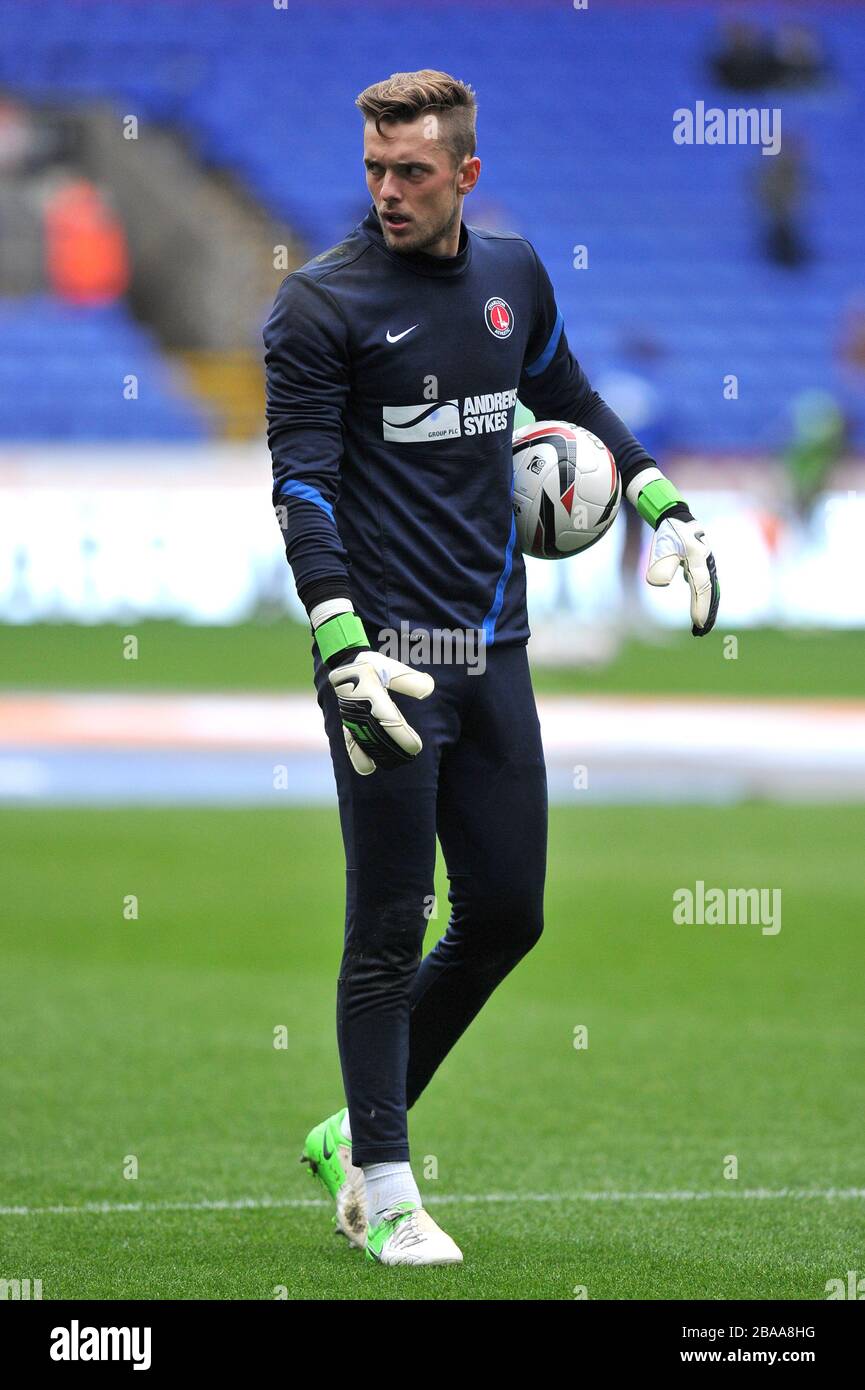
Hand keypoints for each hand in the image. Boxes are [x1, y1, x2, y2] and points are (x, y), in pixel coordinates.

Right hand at [328, 650, 434, 774]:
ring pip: (365, 745)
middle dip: (395, 751)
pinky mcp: (347, 724)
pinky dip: (359, 757)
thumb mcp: (391, 666)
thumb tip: (428, 689)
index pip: (390, 722)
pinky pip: (351, 744)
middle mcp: (361, 711)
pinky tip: (369, 768)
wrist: (344, 665)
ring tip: (396, 764)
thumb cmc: (372, 666)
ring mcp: (352, 720)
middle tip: (410, 757)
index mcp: (372, 696)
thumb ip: (409, 679)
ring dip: (380, 756)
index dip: (403, 737)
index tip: (416, 747)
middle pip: (378, 738)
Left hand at [646, 516, 719, 635]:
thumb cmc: (669, 532)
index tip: (698, 624)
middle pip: (710, 593)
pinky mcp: (703, 567)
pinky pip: (706, 587)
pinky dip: (704, 601)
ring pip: (710, 591)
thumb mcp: (663, 547)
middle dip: (707, 614)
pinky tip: (699, 613)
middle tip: (701, 632)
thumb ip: (661, 564)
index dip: (701, 606)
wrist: (677, 518)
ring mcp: (707, 566)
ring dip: (707, 610)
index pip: (701, 588)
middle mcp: (707, 564)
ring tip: (701, 628)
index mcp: (699, 560)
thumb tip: (657, 583)